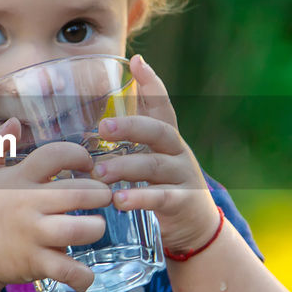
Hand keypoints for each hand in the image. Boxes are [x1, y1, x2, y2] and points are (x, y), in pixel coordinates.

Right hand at [0, 117, 113, 291]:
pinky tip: (86, 274)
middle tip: (104, 196)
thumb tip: (14, 122)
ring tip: (96, 226)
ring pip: (77, 230)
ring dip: (96, 228)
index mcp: (19, 179)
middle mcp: (28, 205)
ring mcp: (33, 235)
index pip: (55, 155)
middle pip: (77, 193)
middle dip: (100, 193)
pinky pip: (66, 270)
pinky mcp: (35, 263)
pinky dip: (82, 276)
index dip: (78, 155)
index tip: (87, 163)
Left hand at [91, 55, 221, 254]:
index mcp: (168, 139)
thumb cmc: (163, 190)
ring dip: (125, 166)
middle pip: (157, 131)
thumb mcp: (152, 163)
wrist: (196, 229)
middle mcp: (178, 152)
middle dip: (130, 126)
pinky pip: (162, 197)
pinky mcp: (184, 202)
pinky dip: (139, 198)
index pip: (161, 106)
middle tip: (103, 127)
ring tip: (99, 172)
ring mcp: (184, 176)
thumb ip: (131, 146)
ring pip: (155, 165)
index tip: (137, 62)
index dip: (152, 84)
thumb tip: (95, 124)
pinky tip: (119, 201)